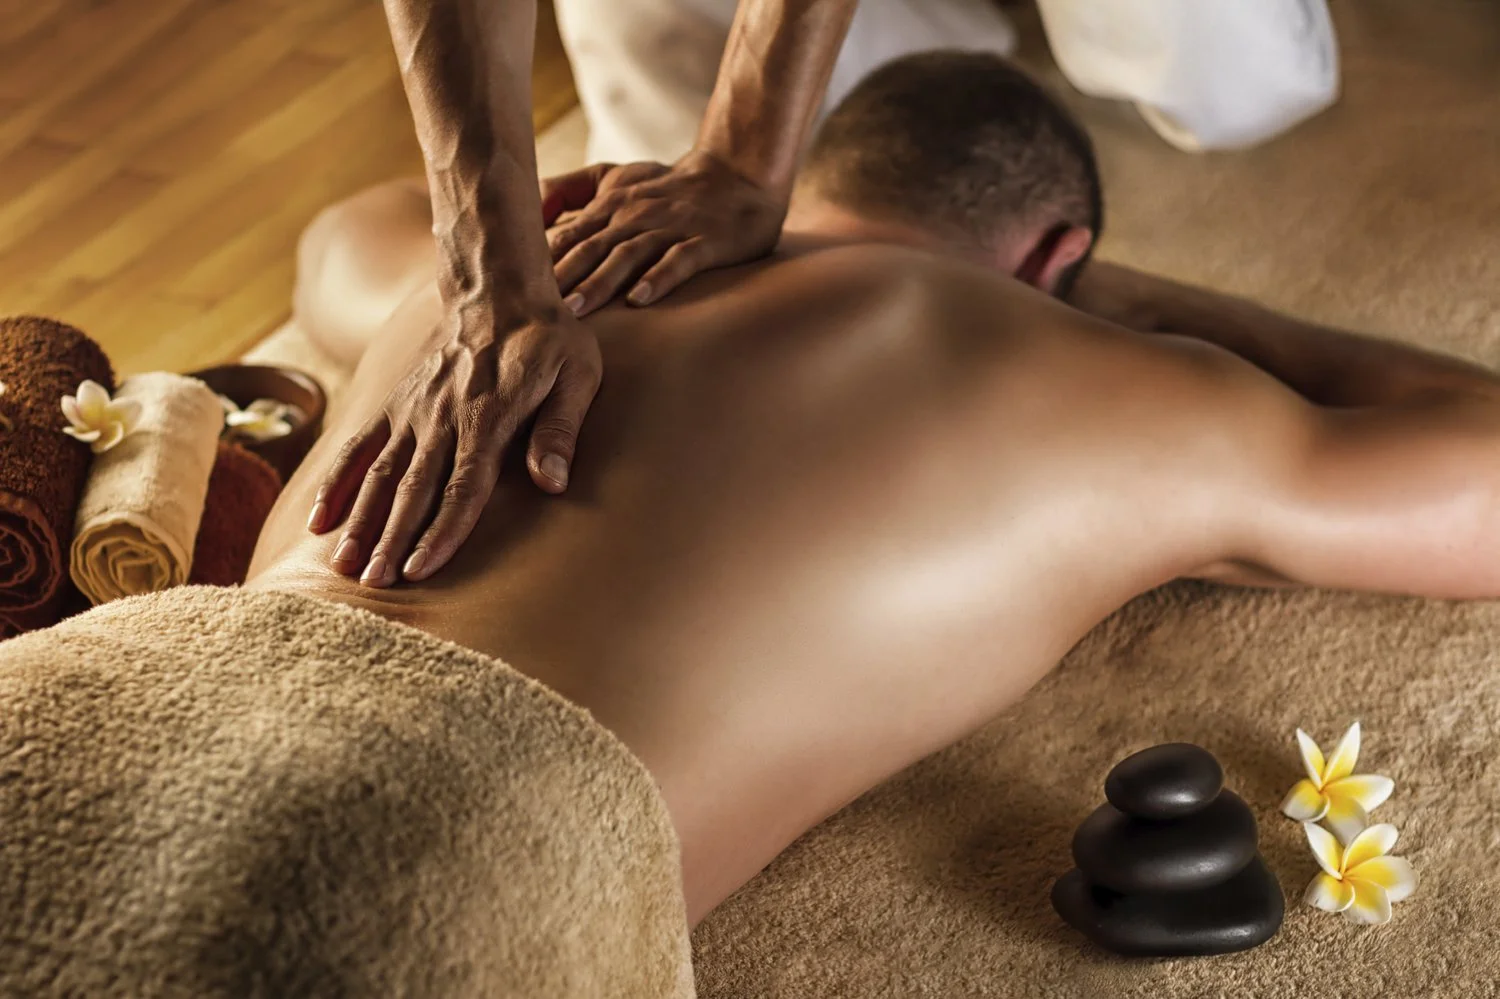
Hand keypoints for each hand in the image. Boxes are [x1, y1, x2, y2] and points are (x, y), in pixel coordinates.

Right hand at [306, 301, 601, 586]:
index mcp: (488, 417)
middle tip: (375, 584)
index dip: (443, 531)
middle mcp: (442, 418)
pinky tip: (319, 520)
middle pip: (414, 489)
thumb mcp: (576, 377)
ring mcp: (412, 411)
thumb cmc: (549, 340)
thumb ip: (561, 430)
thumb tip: (554, 483)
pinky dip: (338, 483)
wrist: (499, 291)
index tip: (421, 569)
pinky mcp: (395, 404)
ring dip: (362, 521)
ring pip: (380, 474)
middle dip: (394, 539)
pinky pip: (359, 447)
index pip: (464, 486)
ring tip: (345, 566)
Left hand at [542, 150, 787, 316]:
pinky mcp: (705, 241)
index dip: (539, 259)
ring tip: (576, 309)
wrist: (736, 175)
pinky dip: (660, 278)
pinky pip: (679, 260)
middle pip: (591, 247)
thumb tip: (529, 209)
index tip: (510, 286)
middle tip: (533, 306)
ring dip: (601, 281)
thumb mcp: (616, 177)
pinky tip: (641, 299)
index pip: (568, 234)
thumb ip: (572, 189)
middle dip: (561, 276)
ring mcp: (671, 228)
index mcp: (611, 206)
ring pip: (629, 254)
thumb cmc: (669, 185)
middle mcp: (635, 215)